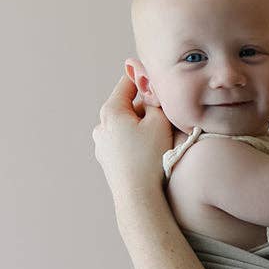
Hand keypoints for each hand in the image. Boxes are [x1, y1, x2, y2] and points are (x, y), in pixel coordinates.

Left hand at [91, 73, 173, 205]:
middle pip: (128, 107)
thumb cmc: (149, 158)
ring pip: (126, 126)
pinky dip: (136, 142)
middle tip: (166, 114)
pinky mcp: (108, 162)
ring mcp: (102, 146)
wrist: (138, 197)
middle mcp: (101, 126)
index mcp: (110, 112)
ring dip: (142, 126)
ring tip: (161, 137)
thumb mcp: (159, 122)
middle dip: (146, 108)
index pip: (127, 84)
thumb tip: (149, 86)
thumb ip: (155, 100)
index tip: (152, 71)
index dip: (142, 77)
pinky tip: (150, 153)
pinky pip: (124, 143)